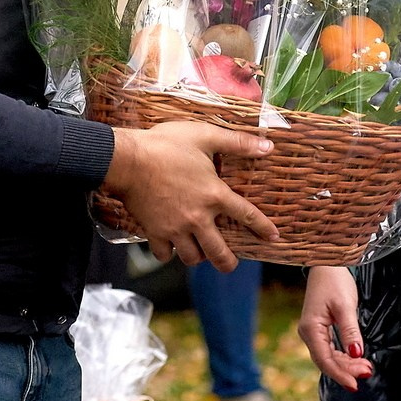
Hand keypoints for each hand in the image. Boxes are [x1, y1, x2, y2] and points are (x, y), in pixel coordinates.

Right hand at [103, 122, 280, 272]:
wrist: (127, 160)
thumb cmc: (165, 145)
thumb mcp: (205, 136)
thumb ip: (238, 143)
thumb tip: (268, 146)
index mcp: (214, 195)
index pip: (247, 215)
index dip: (263, 228)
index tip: (273, 237)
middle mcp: (198, 217)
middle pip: (219, 253)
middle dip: (228, 263)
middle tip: (230, 264)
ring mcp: (175, 228)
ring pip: (192, 258)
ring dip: (198, 257)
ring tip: (200, 252)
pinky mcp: (154, 232)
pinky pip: (165, 254)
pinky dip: (169, 254)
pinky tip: (171, 247)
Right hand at [298, 266, 372, 390]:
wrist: (327, 265)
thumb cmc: (334, 281)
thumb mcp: (345, 305)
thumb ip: (350, 331)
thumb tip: (356, 353)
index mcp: (310, 328)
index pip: (325, 359)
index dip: (340, 374)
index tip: (355, 384)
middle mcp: (308, 333)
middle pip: (326, 360)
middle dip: (347, 370)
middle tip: (368, 371)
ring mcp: (312, 332)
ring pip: (329, 356)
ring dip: (346, 364)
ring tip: (366, 367)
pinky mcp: (319, 330)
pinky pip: (330, 349)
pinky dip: (343, 356)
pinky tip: (356, 359)